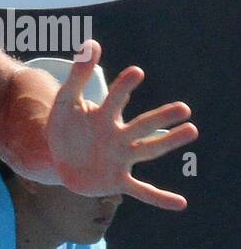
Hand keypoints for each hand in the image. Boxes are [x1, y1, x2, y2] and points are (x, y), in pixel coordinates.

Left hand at [45, 40, 196, 209]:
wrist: (56, 158)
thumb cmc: (65, 127)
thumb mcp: (65, 102)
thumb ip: (77, 75)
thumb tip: (93, 43)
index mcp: (105, 116)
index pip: (115, 99)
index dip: (124, 86)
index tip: (136, 72)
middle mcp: (119, 136)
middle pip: (142, 126)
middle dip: (160, 118)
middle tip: (183, 108)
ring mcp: (120, 158)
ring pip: (148, 150)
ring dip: (168, 142)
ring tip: (192, 131)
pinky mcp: (117, 180)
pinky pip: (141, 190)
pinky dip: (159, 197)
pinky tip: (180, 204)